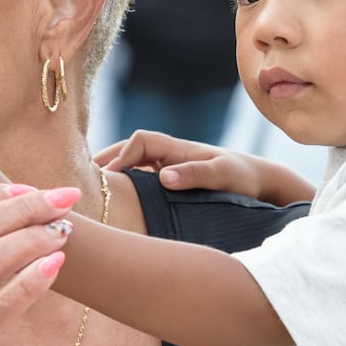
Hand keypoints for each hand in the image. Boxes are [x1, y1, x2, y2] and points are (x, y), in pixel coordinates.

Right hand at [94, 129, 314, 205]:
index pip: (140, 141)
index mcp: (177, 148)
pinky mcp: (170, 183)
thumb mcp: (223, 175)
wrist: (260, 184)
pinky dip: (125, 187)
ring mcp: (168, 168)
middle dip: (107, 161)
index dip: (123, 155)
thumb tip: (163, 178)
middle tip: (85, 180)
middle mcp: (169, 155)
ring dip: (113, 174)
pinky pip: (140, 180)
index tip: (112, 177)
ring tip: (93, 193)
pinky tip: (115, 204)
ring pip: (132, 165)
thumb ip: (195, 175)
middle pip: (129, 150)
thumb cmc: (243, 178)